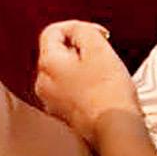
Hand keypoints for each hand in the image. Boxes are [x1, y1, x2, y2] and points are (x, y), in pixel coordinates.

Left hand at [35, 20, 140, 146]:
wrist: (113, 129)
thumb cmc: (108, 90)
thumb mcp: (99, 49)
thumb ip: (83, 30)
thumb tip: (77, 31)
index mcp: (48, 64)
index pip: (52, 31)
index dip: (77, 26)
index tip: (100, 34)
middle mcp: (42, 83)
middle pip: (58, 52)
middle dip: (81, 49)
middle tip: (104, 55)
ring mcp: (51, 102)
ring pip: (64, 72)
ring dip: (83, 68)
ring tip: (105, 76)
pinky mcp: (63, 115)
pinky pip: (70, 91)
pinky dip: (84, 86)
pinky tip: (101, 92)